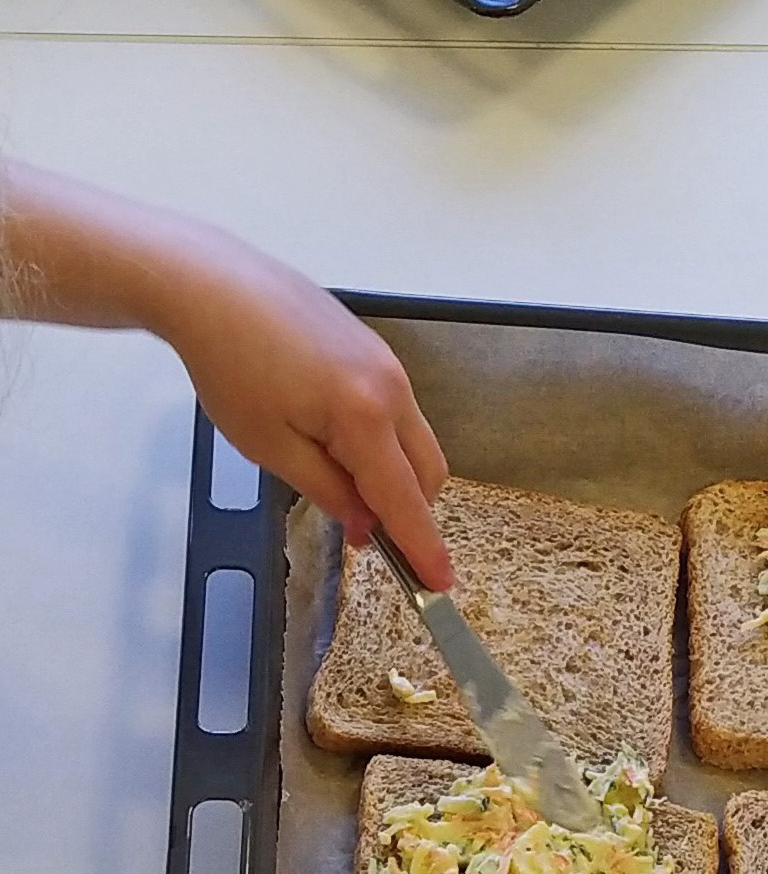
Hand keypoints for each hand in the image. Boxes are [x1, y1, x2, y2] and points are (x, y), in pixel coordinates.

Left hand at [149, 225, 452, 589]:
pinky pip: (399, 412)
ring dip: (394, 475)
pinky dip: (385, 443)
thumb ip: (325, 488)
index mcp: (367, 417)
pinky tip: (337, 444)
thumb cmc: (234, 368)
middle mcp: (395, 390)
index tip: (441, 585)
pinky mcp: (376, 351)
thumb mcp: (269, 446)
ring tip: (341, 488)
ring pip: (415, 440)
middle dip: (410, 510)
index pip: (405, 498)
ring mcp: (390, 366)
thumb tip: (363, 523)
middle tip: (362, 536)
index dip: (422, 545)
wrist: (220, 288)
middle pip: (427, 470)